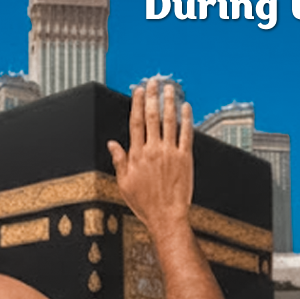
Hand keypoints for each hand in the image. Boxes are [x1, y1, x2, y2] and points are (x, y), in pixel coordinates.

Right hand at [107, 80, 193, 236]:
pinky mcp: (186, 159)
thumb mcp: (124, 183)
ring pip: (170, 121)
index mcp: (137, 154)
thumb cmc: (145, 203)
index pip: (136, 122)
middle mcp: (153, 150)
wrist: (166, 216)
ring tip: (169, 88)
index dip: (137, 104)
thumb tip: (112, 143)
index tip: (138, 90)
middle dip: (152, 97)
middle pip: (152, 117)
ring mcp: (170, 153)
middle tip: (153, 82)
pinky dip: (187, 119)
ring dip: (169, 102)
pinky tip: (186, 108)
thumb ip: (119, 160)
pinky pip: (187, 134)